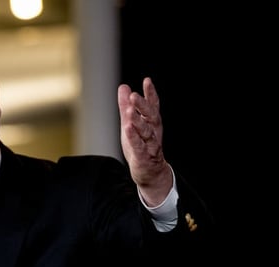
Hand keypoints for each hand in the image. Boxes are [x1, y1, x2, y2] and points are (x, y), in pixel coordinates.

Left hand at [117, 77, 172, 206]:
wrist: (150, 172)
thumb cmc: (141, 146)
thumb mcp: (131, 124)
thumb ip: (127, 107)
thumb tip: (124, 87)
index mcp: (152, 123)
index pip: (153, 106)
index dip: (150, 94)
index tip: (147, 81)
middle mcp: (154, 132)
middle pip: (150, 117)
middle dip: (143, 106)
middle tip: (135, 96)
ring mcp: (150, 145)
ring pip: (146, 132)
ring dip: (138, 121)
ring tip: (130, 112)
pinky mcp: (144, 157)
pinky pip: (139, 146)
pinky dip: (134, 138)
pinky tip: (128, 129)